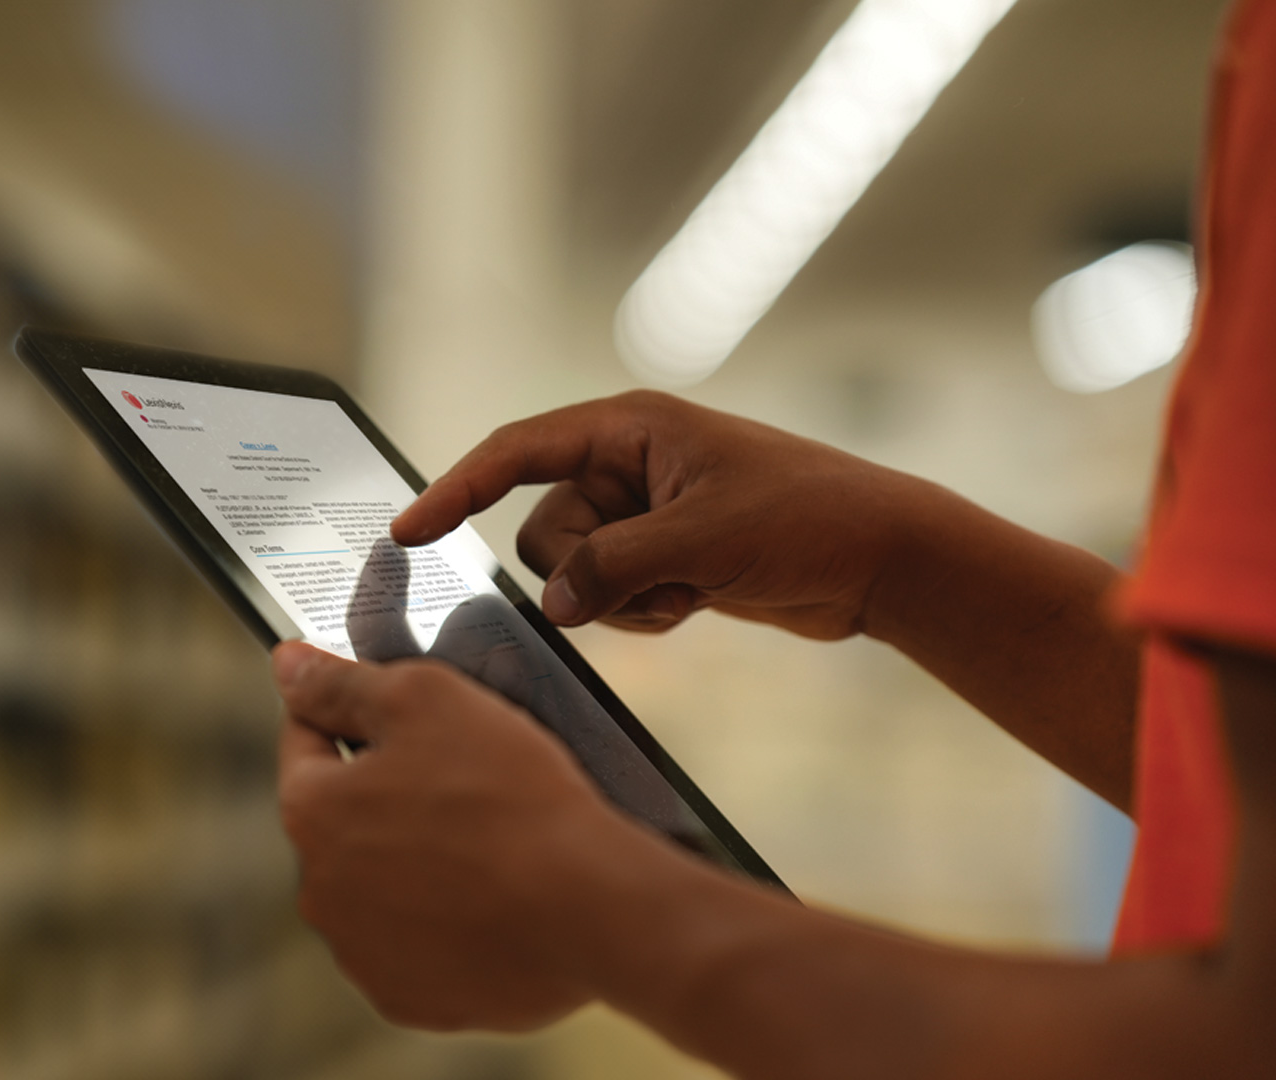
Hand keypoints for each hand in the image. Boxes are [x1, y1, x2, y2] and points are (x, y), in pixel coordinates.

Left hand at [272, 641, 667, 1031]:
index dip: (351, 712)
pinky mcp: (410, 1000)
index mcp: (310, 812)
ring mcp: (362, 954)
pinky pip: (414, 947)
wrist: (590, 905)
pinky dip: (441, 923)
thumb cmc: (509, 793)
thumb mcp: (425, 699)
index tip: (396, 710)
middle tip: (460, 776)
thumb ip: (341, 683)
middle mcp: (319, 891)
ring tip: (481, 842)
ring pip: (377, 887)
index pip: (306, 740)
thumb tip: (286, 665)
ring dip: (412, 862)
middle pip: (343, 820)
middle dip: (386, 794)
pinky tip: (487, 900)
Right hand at [390, 391, 927, 639]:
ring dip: (622, 599)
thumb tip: (556, 604)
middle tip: (656, 579)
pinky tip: (699, 604)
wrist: (883, 559)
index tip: (407, 532)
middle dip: (587, 572)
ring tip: (690, 593)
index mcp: (629, 428)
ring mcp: (643, 514)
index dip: (455, 490)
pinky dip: (644, 612)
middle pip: (543, 532)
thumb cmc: (808, 518)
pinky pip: (610, 595)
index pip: (515, 453)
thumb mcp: (702, 540)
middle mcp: (627, 465)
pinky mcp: (663, 557)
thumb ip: (615, 566)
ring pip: (574, 573)